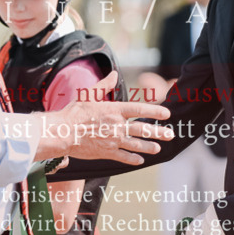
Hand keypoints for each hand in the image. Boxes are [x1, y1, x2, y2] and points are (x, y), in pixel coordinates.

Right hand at [38, 71, 172, 164]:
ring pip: (136, 145)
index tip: (167, 114)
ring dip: (149, 147)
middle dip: (158, 133)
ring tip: (158, 149)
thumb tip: (114, 73)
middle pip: (143, 130)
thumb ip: (104, 85)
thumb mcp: (89, 94)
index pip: (140, 110)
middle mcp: (117, 126)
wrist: (63, 133)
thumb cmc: (74, 112)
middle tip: (170, 134)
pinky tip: (140, 160)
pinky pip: (123, 157)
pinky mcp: (106, 152)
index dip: (155, 112)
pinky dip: (133, 159)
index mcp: (115, 110)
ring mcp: (113, 140)